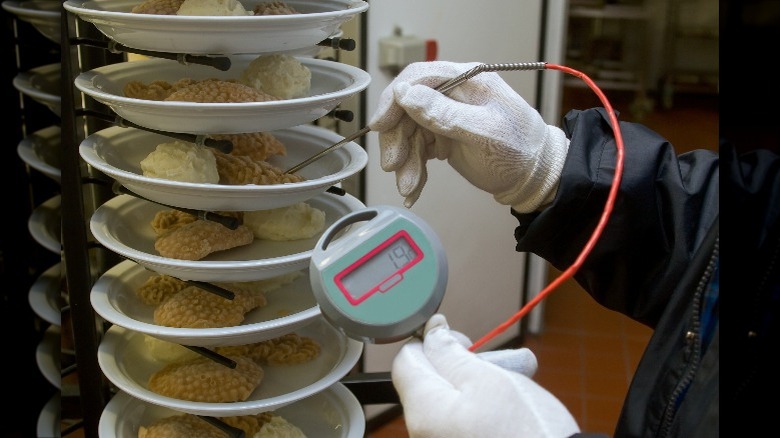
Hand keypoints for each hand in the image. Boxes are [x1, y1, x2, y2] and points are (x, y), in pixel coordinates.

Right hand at [369, 61, 568, 211]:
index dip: (393, 100)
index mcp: (466, 80)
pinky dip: (413, 169)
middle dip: (397, 139)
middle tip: (393, 167)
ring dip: (404, 161)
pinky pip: (417, 149)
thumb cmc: (519, 151)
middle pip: (407, 108)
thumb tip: (405, 94)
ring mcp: (445, 115)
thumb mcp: (483, 133)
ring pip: (408, 132)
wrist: (533, 177)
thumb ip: (444, 114)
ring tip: (408, 186)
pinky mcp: (442, 136)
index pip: (417, 78)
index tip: (380, 125)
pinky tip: (413, 188)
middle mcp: (452, 93)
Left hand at [392, 314, 579, 437]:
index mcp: (423, 411)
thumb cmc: (526, 430)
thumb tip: (431, 333)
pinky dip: (479, 408)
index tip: (462, 341)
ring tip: (508, 385)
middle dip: (457, 364)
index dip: (433, 342)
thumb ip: (450, 353)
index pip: (406, 360)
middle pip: (427, 381)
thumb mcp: (487, 378)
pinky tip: (506, 407)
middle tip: (491, 365)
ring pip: (447, 400)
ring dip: (474, 385)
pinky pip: (459, 421)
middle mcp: (423, 433)